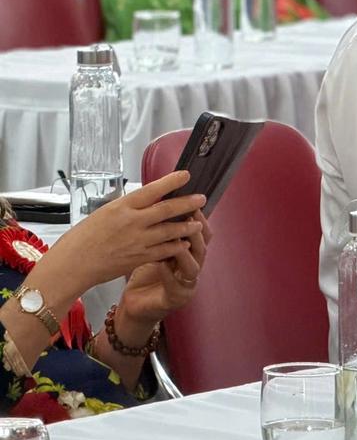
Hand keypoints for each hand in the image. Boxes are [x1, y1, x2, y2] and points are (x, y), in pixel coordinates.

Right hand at [42, 172, 206, 296]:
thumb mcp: (104, 213)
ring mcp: (138, 241)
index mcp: (122, 206)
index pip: (152, 189)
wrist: (72, 265)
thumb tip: (147, 200)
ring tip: (198, 222)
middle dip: (188, 203)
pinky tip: (185, 244)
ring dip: (187, 226)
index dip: (172, 181)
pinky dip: (176, 247)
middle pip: (167, 209)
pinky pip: (164, 251)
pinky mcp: (139, 258)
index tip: (186, 175)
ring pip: (171, 231)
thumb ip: (127, 207)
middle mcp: (133, 222)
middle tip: (201, 199)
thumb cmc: (82, 237)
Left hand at [118, 215, 210, 331]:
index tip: (192, 204)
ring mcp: (187, 285)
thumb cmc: (143, 276)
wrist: (134, 306)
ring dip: (185, 251)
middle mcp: (192, 268)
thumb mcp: (153, 249)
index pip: (201, 234)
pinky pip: (176, 285)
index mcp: (189, 255)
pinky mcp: (176, 299)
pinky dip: (169, 273)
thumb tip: (160, 205)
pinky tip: (161, 263)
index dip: (199, 219)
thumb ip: (162, 233)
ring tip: (177, 239)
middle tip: (189, 218)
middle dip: (196, 232)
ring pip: (194, 266)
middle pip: (202, 247)